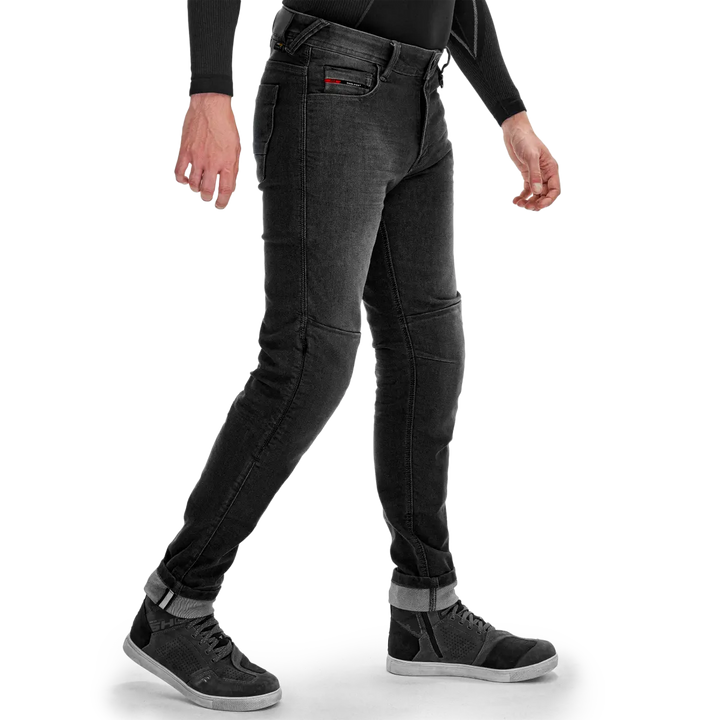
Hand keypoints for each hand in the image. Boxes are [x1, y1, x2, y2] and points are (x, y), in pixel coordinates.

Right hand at [173, 93, 243, 211]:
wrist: (210, 105)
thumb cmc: (225, 124)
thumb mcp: (236, 148)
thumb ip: (232, 166)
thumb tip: (228, 182)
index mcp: (227, 163)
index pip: (224, 191)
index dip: (222, 203)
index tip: (219, 206)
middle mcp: (212, 163)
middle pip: (207, 191)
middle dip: (207, 198)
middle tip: (207, 198)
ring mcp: (196, 158)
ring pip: (193, 185)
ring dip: (195, 190)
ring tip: (197, 189)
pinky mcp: (184, 151)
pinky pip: (179, 172)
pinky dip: (181, 180)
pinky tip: (184, 180)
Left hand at [500, 112, 561, 212]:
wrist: (514, 132)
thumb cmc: (525, 141)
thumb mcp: (531, 157)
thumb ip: (535, 175)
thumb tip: (538, 191)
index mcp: (551, 168)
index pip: (554, 189)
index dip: (548, 199)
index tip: (538, 206)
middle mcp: (545, 173)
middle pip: (545, 194)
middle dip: (537, 202)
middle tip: (527, 207)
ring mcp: (536, 175)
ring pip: (535, 194)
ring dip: (529, 201)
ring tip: (519, 205)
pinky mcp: (526, 175)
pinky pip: (526, 190)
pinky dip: (522, 196)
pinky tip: (514, 201)